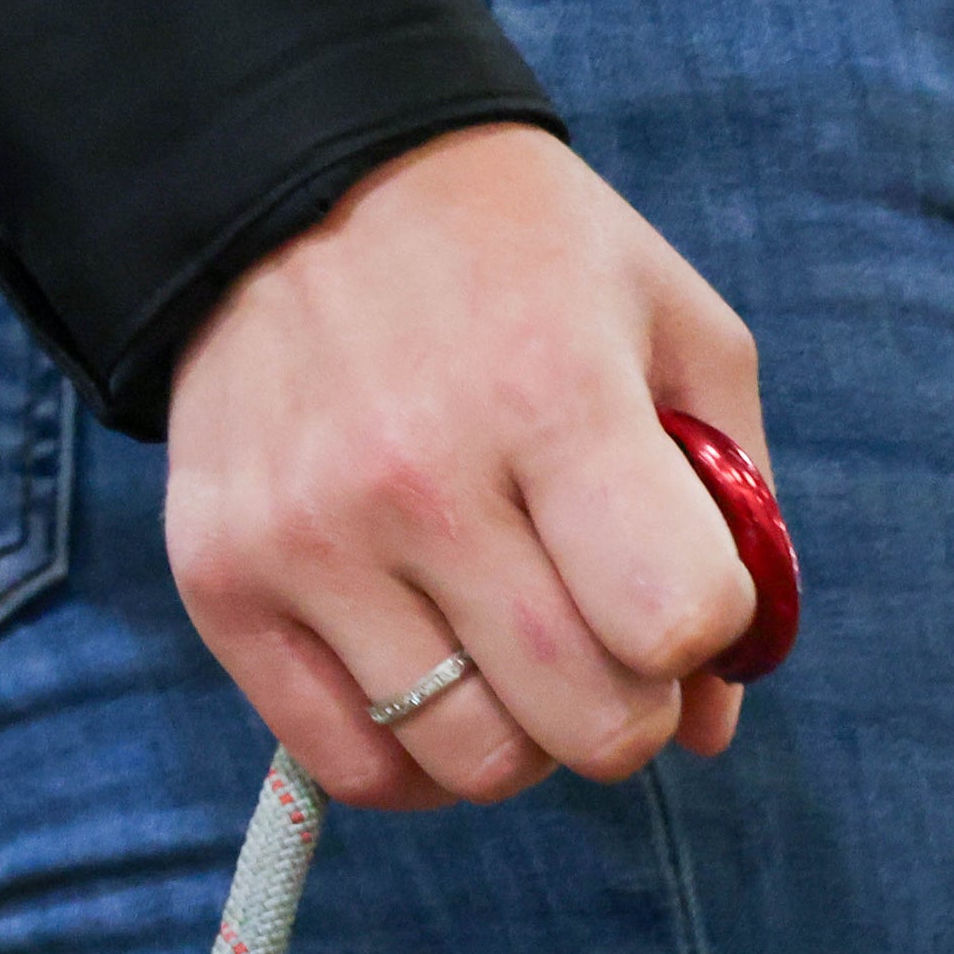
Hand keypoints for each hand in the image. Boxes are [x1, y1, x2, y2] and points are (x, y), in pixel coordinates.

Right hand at [159, 124, 765, 809]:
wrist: (297, 193)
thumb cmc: (523, 266)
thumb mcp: (674, 331)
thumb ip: (733, 517)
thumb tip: (709, 719)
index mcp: (549, 395)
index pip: (672, 620)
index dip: (704, 629)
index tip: (680, 584)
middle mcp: (417, 479)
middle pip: (580, 718)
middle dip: (628, 710)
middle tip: (607, 650)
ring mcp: (305, 540)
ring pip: (468, 759)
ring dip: (522, 739)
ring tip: (514, 664)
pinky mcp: (220, 582)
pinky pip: (343, 760)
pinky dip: (412, 760)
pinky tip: (433, 687)